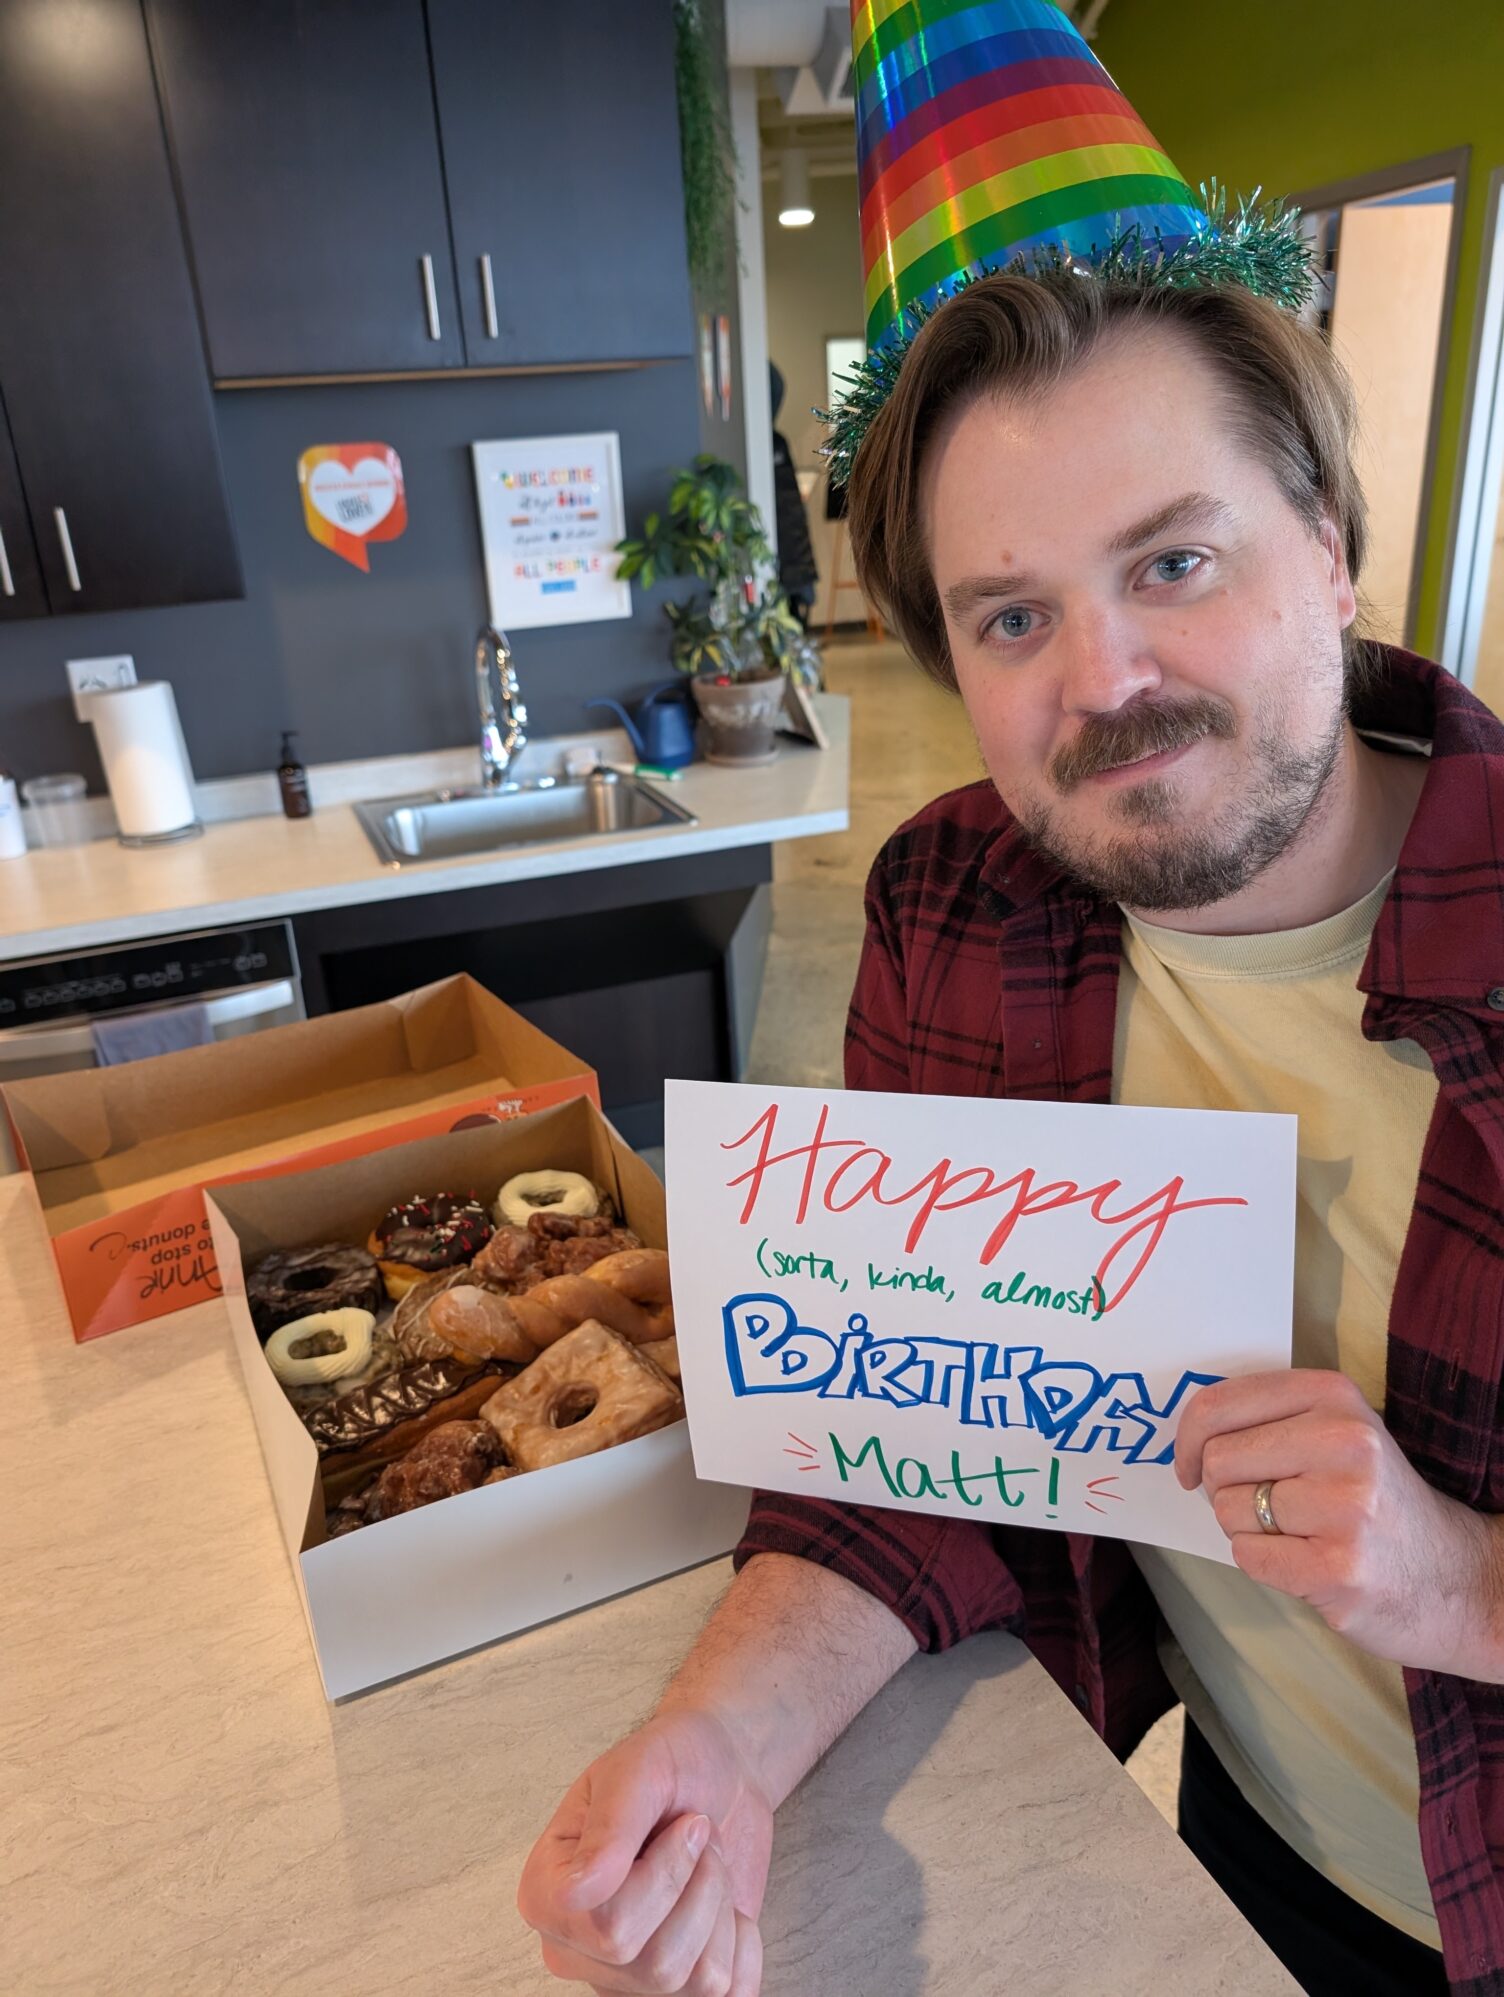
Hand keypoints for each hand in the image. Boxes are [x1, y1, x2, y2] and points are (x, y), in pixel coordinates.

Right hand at [518, 1709, 771, 1993]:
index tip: (683, 1824)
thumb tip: (576, 1892)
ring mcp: (628, 1976)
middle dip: (699, 1885)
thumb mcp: (638, 1770)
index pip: (607, 1926)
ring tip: (705, 1863)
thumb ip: (609, 1829)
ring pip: (695, 1979)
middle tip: (696, 1836)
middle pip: (653, 1962)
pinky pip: (730, 1993)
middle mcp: (579, 1948)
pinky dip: (744, 1941)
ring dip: (719, 1905)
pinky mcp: (680, 1988)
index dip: (664, 1875)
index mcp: (548, 1894)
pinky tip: (724, 1904)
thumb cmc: (672, 1764)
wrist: (721, 1773)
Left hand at [1175, 1368, 1501, 1677]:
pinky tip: (1307, 1562)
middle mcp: (1344, 1442)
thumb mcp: (1336, 1431)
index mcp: (1334, 1397)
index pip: (1219, 1404)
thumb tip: (1185, 1433)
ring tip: (1299, 1533)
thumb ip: (1269, 1418)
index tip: (1187, 1462)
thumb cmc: (1374, 1500)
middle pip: (1217, 1460)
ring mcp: (1344, 1508)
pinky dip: (1263, 1563)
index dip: (1186, 1438)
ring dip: (1247, 1529)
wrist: (1452, 1576)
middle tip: (1265, 1504)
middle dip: (1223, 1489)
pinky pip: (1247, 1556)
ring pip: (1227, 1510)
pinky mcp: (1336, 1568)